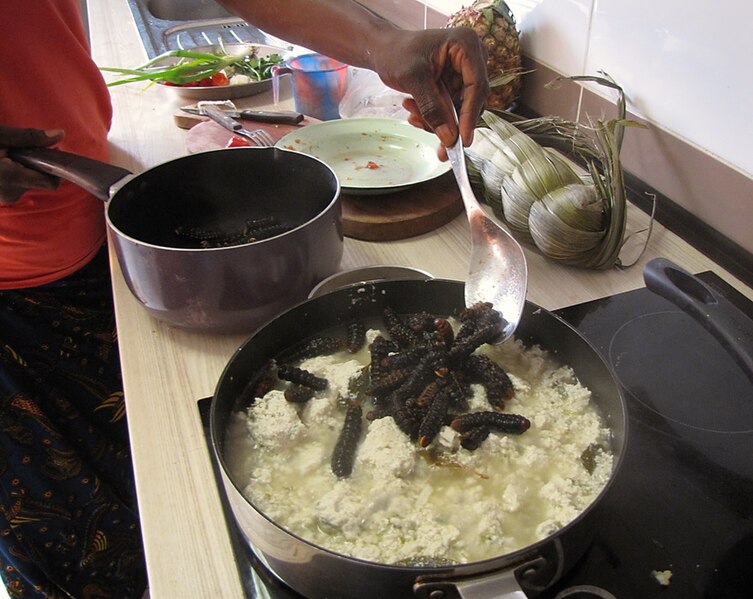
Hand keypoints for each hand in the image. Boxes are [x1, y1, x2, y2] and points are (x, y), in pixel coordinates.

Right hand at [0, 126, 63, 203]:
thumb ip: (29, 137)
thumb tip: (60, 134)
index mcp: (9, 179)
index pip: (51, 183)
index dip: (55, 167)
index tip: (51, 151)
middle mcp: (9, 193)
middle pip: (41, 181)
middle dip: (39, 164)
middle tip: (27, 148)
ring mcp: (4, 198)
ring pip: (29, 182)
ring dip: (26, 168)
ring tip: (11, 153)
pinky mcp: (0, 197)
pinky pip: (18, 185)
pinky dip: (17, 173)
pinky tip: (5, 161)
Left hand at [373, 27, 488, 155]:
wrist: (385, 51)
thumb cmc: (397, 53)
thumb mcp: (413, 79)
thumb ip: (432, 108)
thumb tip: (449, 137)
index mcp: (466, 45)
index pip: (476, 86)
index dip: (470, 116)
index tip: (462, 140)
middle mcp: (471, 58)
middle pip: (471, 101)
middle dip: (450, 121)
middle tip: (433, 137)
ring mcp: (464, 74)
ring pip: (460, 110)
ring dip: (436, 119)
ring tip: (412, 112)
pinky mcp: (455, 86)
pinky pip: (451, 111)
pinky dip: (433, 117)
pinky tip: (414, 111)